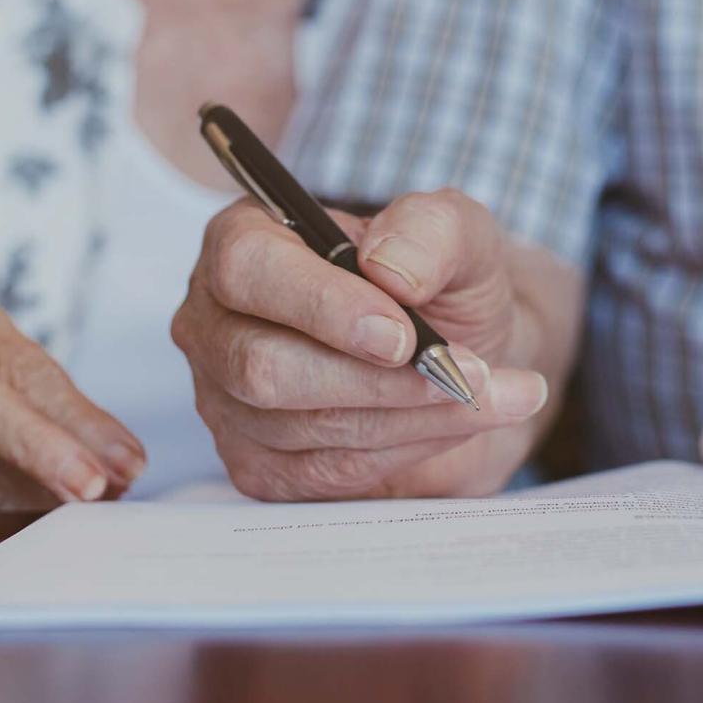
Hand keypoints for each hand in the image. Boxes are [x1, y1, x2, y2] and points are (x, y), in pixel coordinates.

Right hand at [0, 289, 145, 508]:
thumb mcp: (20, 372)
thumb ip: (66, 410)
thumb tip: (124, 464)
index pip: (24, 368)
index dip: (79, 418)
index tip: (128, 459)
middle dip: (44, 452)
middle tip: (97, 486)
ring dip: (37, 495)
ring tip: (87, 504)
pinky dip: (6, 516)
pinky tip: (42, 519)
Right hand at [172, 190, 554, 500]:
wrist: (466, 354)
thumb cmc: (442, 284)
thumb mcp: (458, 235)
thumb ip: (430, 229)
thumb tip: (391, 270)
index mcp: (245, 241)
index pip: (246, 270)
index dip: (322, 305)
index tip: (402, 334)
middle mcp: (219, 323)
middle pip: (264, 366)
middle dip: (377, 379)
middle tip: (463, 374)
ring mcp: (228, 402)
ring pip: (303, 425)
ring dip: (410, 415)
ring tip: (484, 392)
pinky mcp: (261, 467)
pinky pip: (326, 472)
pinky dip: (404, 449)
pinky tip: (453, 422)